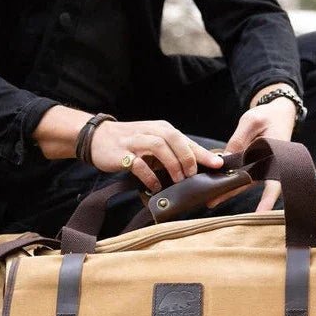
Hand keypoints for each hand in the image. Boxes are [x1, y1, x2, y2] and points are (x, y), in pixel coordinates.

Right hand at [32, 106, 222, 192]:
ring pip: (159, 147)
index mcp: (162, 129)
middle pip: (175, 139)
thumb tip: (195, 169)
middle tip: (192, 175)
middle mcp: (151, 131)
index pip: (186, 140)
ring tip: (178, 180)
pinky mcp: (122, 153)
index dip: (203, 153)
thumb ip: (172, 153)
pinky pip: (139, 164)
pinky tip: (155, 187)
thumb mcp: (154, 144)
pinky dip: (149, 176)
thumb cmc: (131, 144)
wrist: (97, 138)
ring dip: (172, 165)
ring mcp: (136, 141)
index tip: (218, 164)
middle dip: (187, 158)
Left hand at [208, 90, 297, 210]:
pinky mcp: (254, 165)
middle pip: (250, 184)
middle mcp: (270, 165)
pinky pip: (240, 175)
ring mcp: (261, 167)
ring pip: (243, 182)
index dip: (267, 199)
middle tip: (212, 202)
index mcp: (276, 156)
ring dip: (227, 190)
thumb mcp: (251, 122)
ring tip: (209, 200)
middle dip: (231, 194)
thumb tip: (223, 159)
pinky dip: (228, 180)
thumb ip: (238, 140)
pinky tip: (215, 185)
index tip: (261, 213)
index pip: (275, 181)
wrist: (278, 112)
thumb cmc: (268, 115)